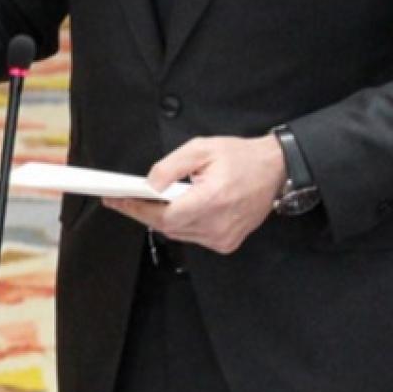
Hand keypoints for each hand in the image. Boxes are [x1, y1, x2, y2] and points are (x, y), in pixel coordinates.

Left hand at [103, 135, 286, 253]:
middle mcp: (218, 224)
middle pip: (167, 227)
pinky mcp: (227, 243)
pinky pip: (193, 237)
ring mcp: (223, 237)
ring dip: (165, 218)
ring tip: (155, 201)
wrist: (276, 170)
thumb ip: (171, 166)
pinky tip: (183, 208)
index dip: (137, 208)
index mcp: (212, 200)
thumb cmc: (241, 157)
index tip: (116, 200)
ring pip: (179, 234)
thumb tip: (149, 184)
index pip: (163, 214)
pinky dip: (183, 224)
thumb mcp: (202, 148)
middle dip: (146, 212)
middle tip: (127, 198)